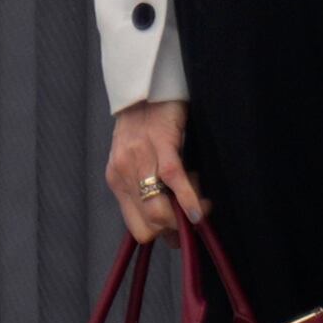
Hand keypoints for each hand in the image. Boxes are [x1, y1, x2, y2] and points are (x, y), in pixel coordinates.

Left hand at [104, 101, 208, 241]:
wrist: (145, 89)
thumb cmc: (146, 123)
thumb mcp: (139, 159)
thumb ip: (148, 184)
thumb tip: (174, 215)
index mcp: (118, 181)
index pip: (138, 228)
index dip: (164, 234)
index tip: (186, 229)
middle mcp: (123, 176)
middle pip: (148, 225)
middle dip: (176, 229)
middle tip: (198, 218)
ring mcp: (138, 162)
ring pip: (158, 210)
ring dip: (185, 216)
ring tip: (205, 206)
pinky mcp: (160, 145)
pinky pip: (174, 181)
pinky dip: (189, 200)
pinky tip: (202, 209)